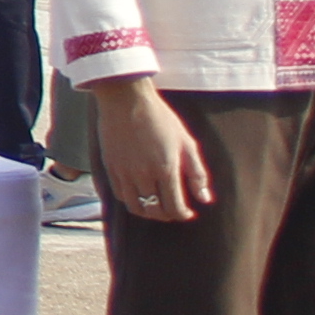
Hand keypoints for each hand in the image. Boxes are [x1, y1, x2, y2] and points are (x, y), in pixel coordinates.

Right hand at [94, 81, 217, 222]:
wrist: (126, 99)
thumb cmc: (160, 118)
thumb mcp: (186, 142)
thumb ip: (197, 174)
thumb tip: (205, 199)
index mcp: (165, 170)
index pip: (174, 207)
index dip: (183, 215)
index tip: (188, 212)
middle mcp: (143, 175)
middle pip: (154, 210)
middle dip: (167, 215)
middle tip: (173, 210)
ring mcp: (124, 172)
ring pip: (135, 206)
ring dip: (148, 212)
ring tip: (155, 206)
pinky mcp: (110, 166)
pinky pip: (119, 194)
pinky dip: (130, 200)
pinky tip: (139, 194)